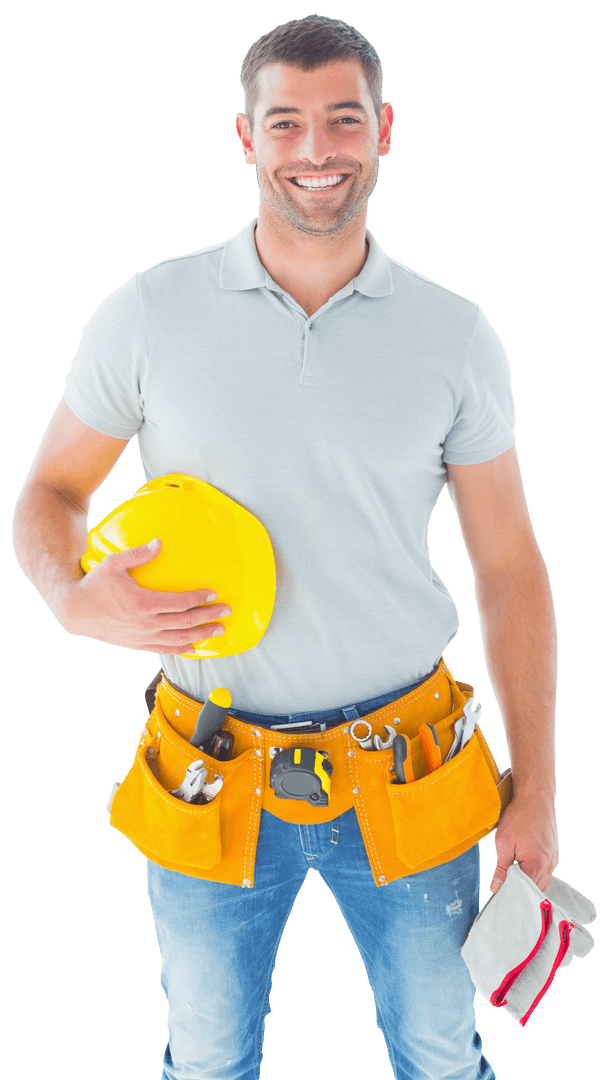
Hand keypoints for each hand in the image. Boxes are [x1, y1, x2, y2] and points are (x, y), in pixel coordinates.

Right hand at [59, 538, 230, 653]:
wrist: (75, 611)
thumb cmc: (95, 584)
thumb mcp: (113, 563)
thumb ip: (138, 554)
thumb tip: (159, 543)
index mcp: (141, 603)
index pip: (179, 603)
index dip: (199, 598)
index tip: (213, 594)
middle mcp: (144, 624)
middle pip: (184, 622)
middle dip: (208, 617)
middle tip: (226, 613)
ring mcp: (141, 637)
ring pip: (178, 640)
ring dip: (200, 635)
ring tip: (218, 632)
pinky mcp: (137, 645)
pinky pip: (164, 650)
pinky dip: (182, 649)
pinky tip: (194, 647)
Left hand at [489, 790, 558, 894]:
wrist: (535, 796)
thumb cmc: (519, 816)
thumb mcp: (504, 843)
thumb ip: (501, 870)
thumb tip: (497, 889)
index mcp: (538, 865)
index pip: (526, 892)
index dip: (512, 894)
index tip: (501, 894)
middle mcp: (550, 865)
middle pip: (535, 889)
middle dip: (521, 889)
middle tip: (504, 886)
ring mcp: (554, 858)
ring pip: (541, 880)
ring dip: (528, 880)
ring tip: (513, 874)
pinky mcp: (553, 851)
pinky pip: (545, 870)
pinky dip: (534, 871)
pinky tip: (523, 864)